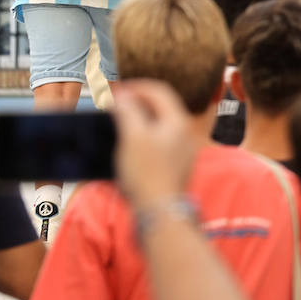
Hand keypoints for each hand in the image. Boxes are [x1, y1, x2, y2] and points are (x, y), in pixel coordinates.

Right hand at [112, 79, 199, 210]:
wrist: (161, 212)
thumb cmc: (147, 173)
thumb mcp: (133, 136)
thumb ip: (128, 111)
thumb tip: (122, 95)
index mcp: (178, 121)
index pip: (159, 91)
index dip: (136, 86)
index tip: (116, 90)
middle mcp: (184, 134)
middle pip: (161, 107)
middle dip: (137, 102)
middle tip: (116, 104)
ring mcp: (181, 151)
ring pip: (159, 126)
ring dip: (139, 120)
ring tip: (119, 123)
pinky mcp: (174, 167)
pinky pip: (159, 143)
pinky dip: (143, 137)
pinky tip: (128, 146)